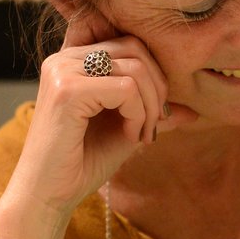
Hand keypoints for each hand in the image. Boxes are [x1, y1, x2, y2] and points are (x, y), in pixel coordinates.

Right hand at [0, 8, 195, 238]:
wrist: (49, 197)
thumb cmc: (82, 163)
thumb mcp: (126, 130)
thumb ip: (152, 113)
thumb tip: (191, 110)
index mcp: (73, 60)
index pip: (129, 41)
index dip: (152, 73)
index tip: (152, 111)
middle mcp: (63, 58)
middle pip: (136, 49)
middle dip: (157, 88)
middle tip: (153, 125)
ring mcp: (62, 71)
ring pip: (135, 68)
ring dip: (151, 105)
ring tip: (142, 134)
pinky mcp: (66, 90)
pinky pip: (126, 89)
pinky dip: (138, 115)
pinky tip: (130, 136)